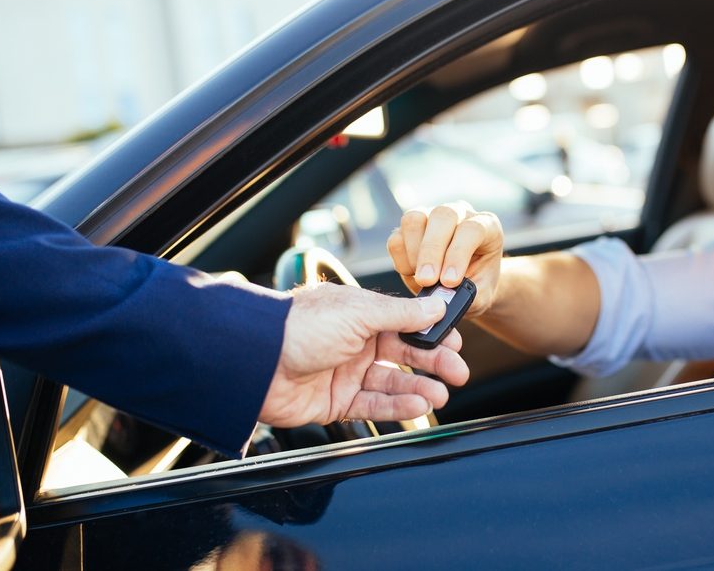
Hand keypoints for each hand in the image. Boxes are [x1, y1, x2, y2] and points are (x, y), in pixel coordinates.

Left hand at [259, 283, 468, 426]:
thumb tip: (436, 305)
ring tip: (440, 395)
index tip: (456, 341)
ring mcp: (345, 373)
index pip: (405, 322)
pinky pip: (373, 406)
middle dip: (433, 363)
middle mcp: (354, 342)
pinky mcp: (335, 402)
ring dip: (418, 389)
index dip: (431, 332)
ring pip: (391, 383)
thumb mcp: (358, 313)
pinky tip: (418, 406)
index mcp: (359, 313)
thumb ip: (401, 314)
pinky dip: (397, 407)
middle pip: (403, 354)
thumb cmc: (299, 327)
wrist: (255, 363)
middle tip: (458, 373)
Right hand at [387, 202, 502, 316]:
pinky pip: (396, 237)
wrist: (466, 285)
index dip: (458, 254)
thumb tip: (443, 297)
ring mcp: (431, 216)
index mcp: (486, 226)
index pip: (471, 229)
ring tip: (422, 279)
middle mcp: (459, 214)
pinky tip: (413, 274)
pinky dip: (400, 260)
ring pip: (414, 219)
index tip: (449, 281)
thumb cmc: (478, 286)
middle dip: (432, 251)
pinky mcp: (409, 229)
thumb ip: (467, 295)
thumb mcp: (481, 295)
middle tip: (427, 281)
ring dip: (413, 253)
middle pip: (442, 216)